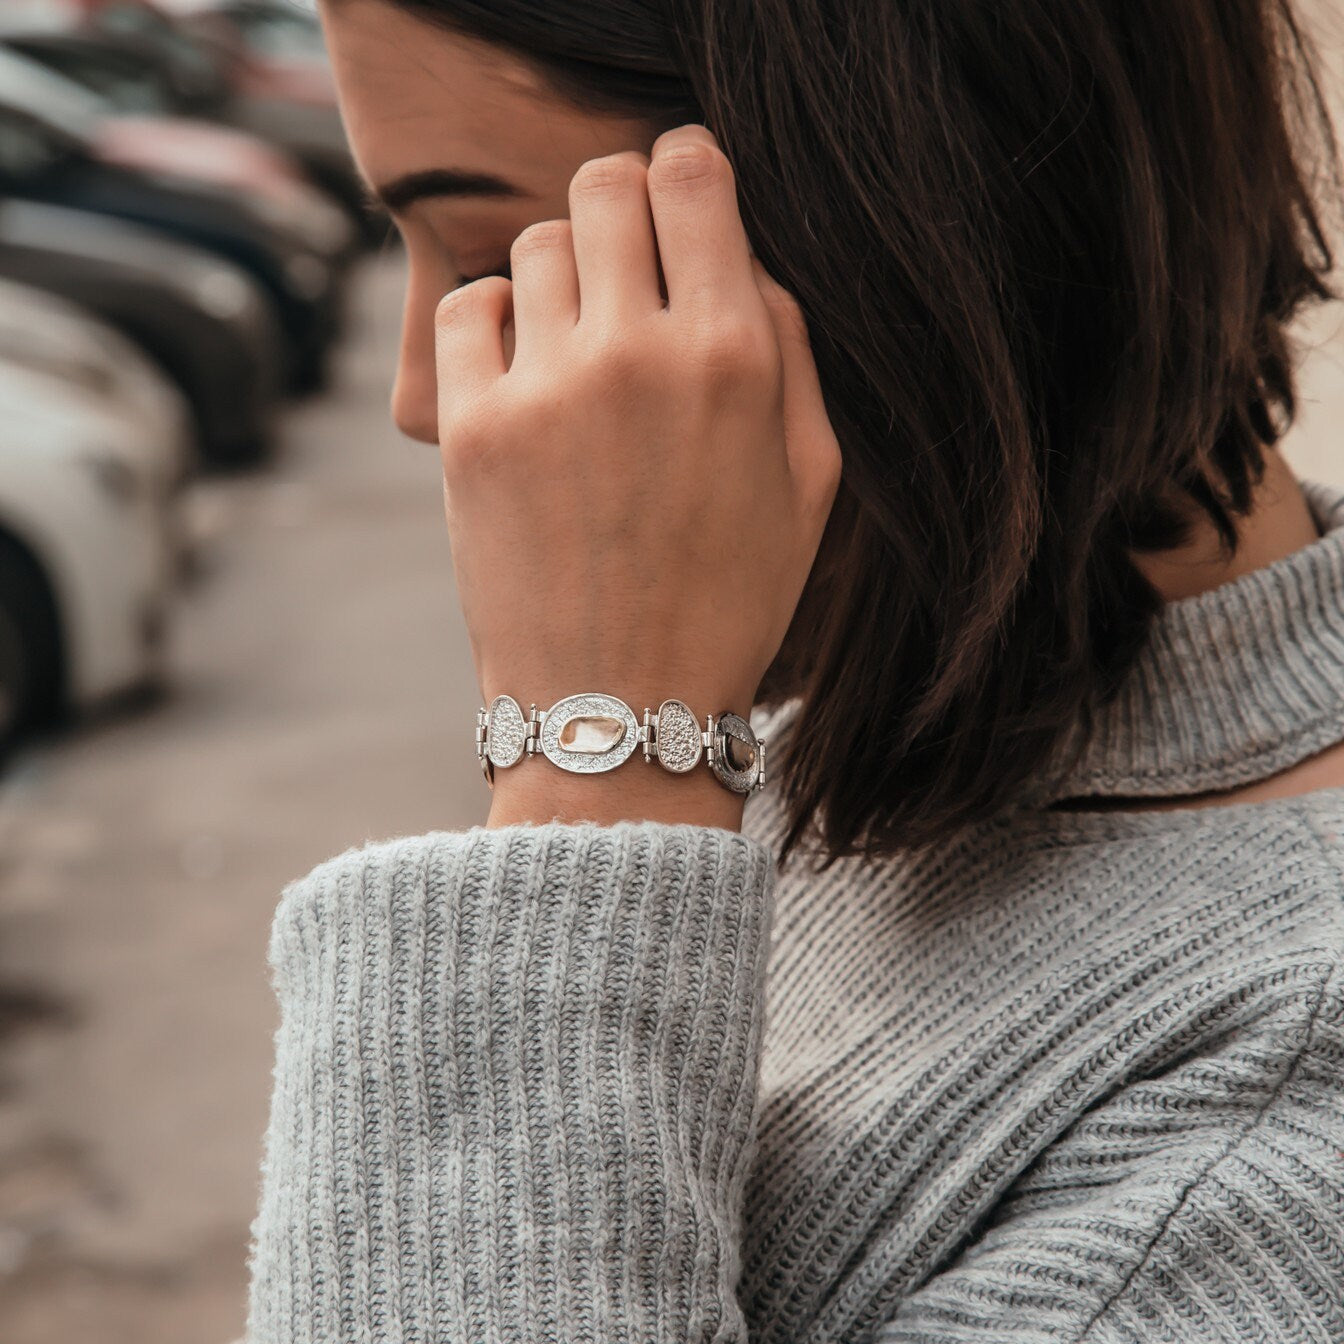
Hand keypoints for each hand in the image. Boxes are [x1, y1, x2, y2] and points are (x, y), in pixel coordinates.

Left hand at [435, 124, 841, 826]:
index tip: (679, 194)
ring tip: (581, 345)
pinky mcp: (471, 430)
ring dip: (564, 276)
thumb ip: (791, 350)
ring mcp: (544, 389)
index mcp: (733, 357)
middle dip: (620, 205)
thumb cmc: (730, 601)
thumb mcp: (810, 483)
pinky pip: (470, 306)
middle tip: (627, 263)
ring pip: (538, 244)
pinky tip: (526, 370)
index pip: (693, 174)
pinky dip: (496, 318)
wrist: (622, 710)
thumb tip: (743, 255)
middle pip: (604, 184)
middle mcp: (636, 354)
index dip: (685, 169)